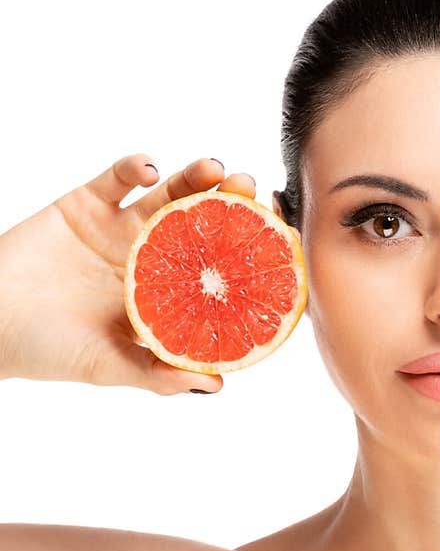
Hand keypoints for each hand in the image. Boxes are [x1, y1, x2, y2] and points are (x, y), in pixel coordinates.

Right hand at [0, 156, 256, 394]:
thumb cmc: (46, 351)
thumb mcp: (106, 365)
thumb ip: (157, 374)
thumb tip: (216, 384)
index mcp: (168, 293)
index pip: (220, 268)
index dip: (251, 252)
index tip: (282, 236)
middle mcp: (154, 255)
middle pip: (205, 223)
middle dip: (232, 203)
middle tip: (253, 189)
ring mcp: (122, 227)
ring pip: (170, 193)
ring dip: (195, 177)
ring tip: (215, 169)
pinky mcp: (87, 203)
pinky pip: (117, 177)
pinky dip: (134, 166)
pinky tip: (148, 169)